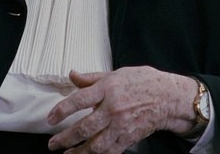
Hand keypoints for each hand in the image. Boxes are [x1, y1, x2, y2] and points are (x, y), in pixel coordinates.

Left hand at [46, 66, 198, 152]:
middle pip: (84, 127)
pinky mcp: (128, 138)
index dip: (61, 111)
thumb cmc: (143, 82)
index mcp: (108, 89)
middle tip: (53, 143)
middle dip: (65, 138)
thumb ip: (91, 78)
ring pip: (95, 145)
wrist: (168, 97)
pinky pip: (110, 151)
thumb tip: (72, 75)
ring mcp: (121, 125)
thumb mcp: (115, 74)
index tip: (51, 118)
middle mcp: (113, 108)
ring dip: (78, 152)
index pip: (78, 100)